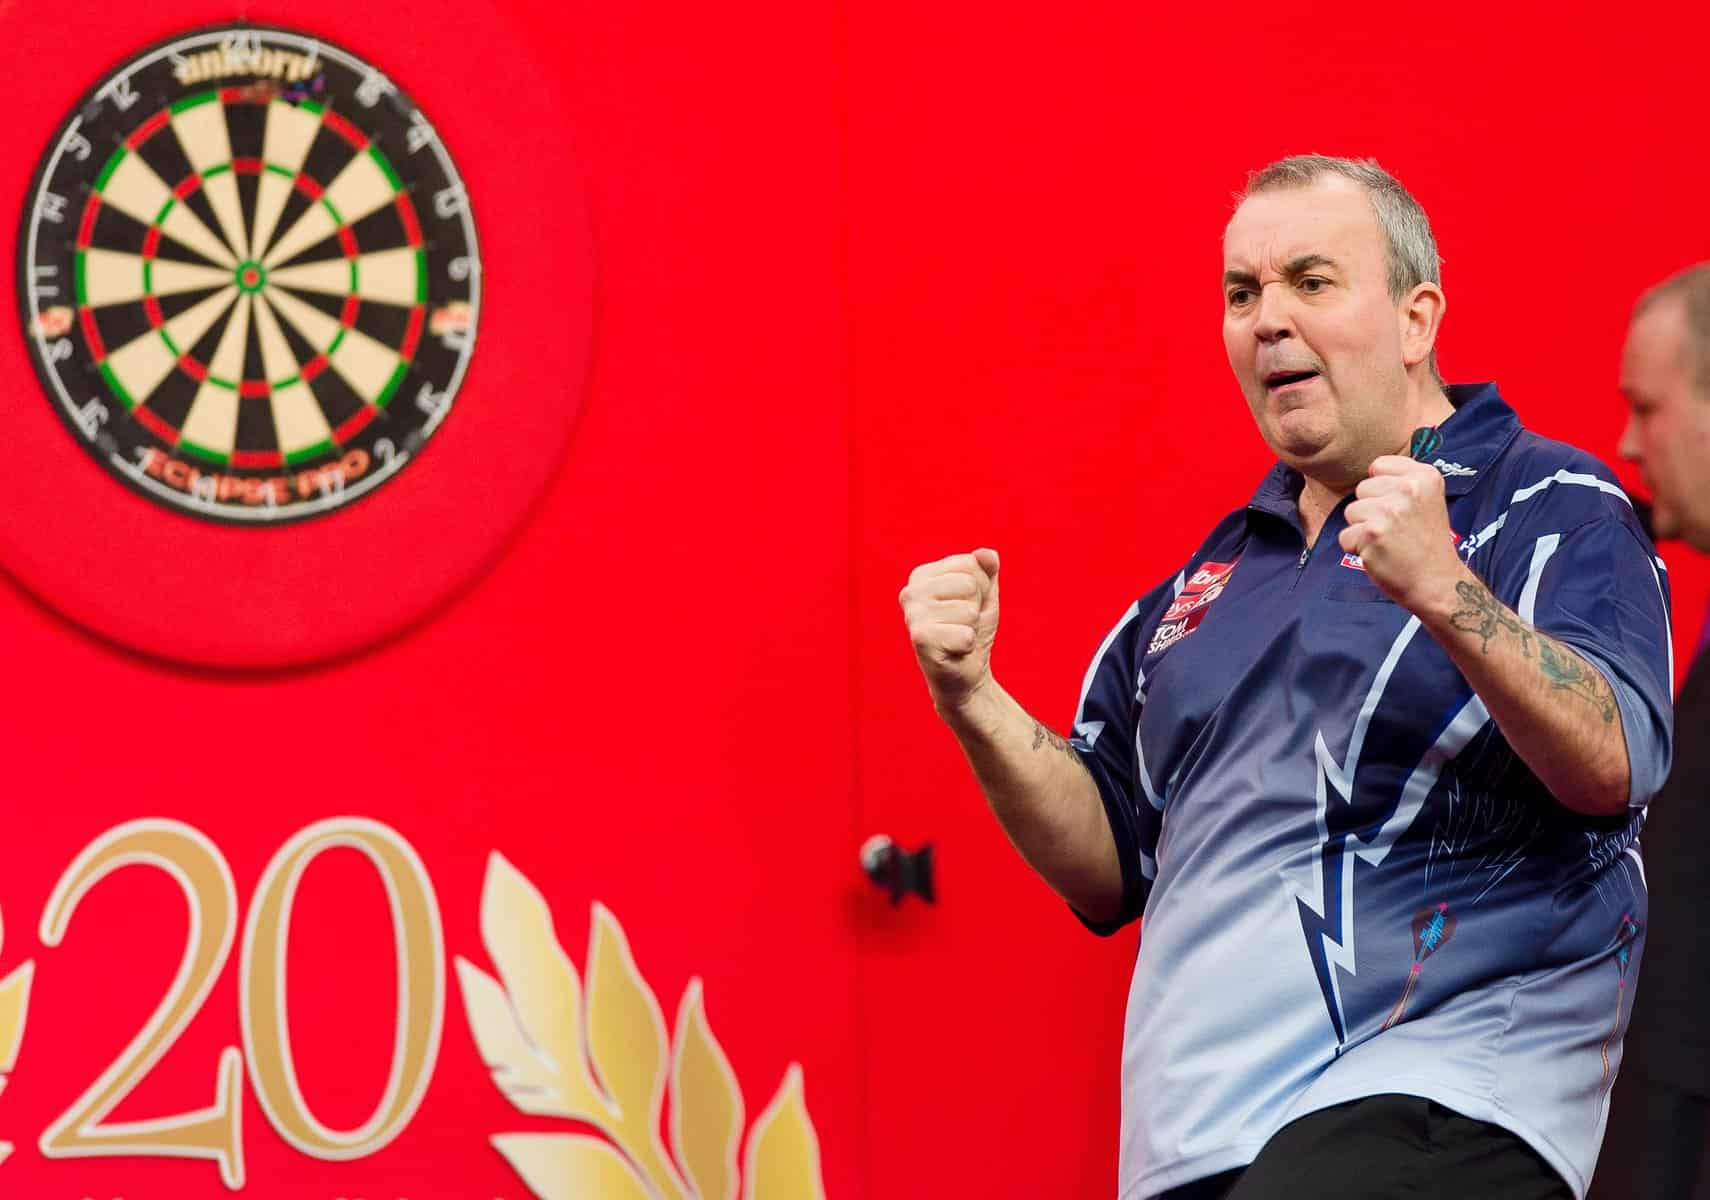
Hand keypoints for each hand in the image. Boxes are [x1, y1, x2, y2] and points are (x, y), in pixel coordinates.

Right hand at [899, 548, 999, 714]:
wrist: (966, 674)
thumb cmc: (971, 629)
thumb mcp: (984, 594)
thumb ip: (987, 569)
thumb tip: (986, 554)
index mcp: (922, 575)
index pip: (970, 563)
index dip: (981, 587)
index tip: (967, 605)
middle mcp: (911, 591)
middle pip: (969, 584)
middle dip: (976, 607)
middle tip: (963, 624)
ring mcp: (912, 615)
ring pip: (968, 610)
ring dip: (971, 628)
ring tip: (957, 637)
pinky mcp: (920, 639)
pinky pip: (965, 634)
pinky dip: (968, 646)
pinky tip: (954, 651)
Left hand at [1340, 457, 1465, 612]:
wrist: (1437, 582)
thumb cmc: (1427, 542)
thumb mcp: (1427, 500)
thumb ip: (1402, 481)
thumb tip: (1370, 472)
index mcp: (1424, 476)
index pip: (1378, 466)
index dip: (1381, 488)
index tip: (1399, 506)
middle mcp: (1408, 489)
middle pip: (1362, 489)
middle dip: (1371, 510)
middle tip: (1396, 529)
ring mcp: (1389, 511)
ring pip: (1351, 511)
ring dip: (1363, 529)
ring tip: (1388, 541)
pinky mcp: (1372, 534)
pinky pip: (1345, 536)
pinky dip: (1357, 549)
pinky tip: (1380, 553)